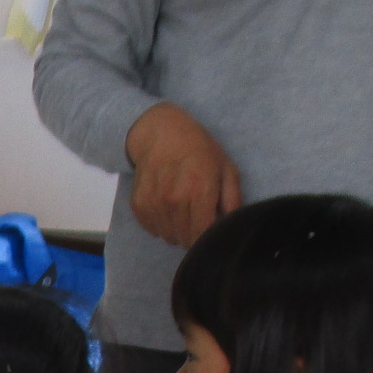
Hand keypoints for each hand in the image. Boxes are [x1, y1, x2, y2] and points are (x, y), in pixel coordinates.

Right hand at [125, 103, 241, 248]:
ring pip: (168, 237)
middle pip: (185, 239)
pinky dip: (161, 225)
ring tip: (182, 212)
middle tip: (198, 220)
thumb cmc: (200, 150)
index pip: (203, 234)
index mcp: (200, 190)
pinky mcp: (139, 204)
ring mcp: (154, 203)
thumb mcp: (226, 168)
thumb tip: (232, 226)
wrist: (161, 133)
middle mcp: (175, 199)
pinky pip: (153, 229)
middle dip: (194, 236)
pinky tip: (167, 208)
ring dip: (177, 231)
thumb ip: (233, 200)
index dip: (209, 239)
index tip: (211, 233)